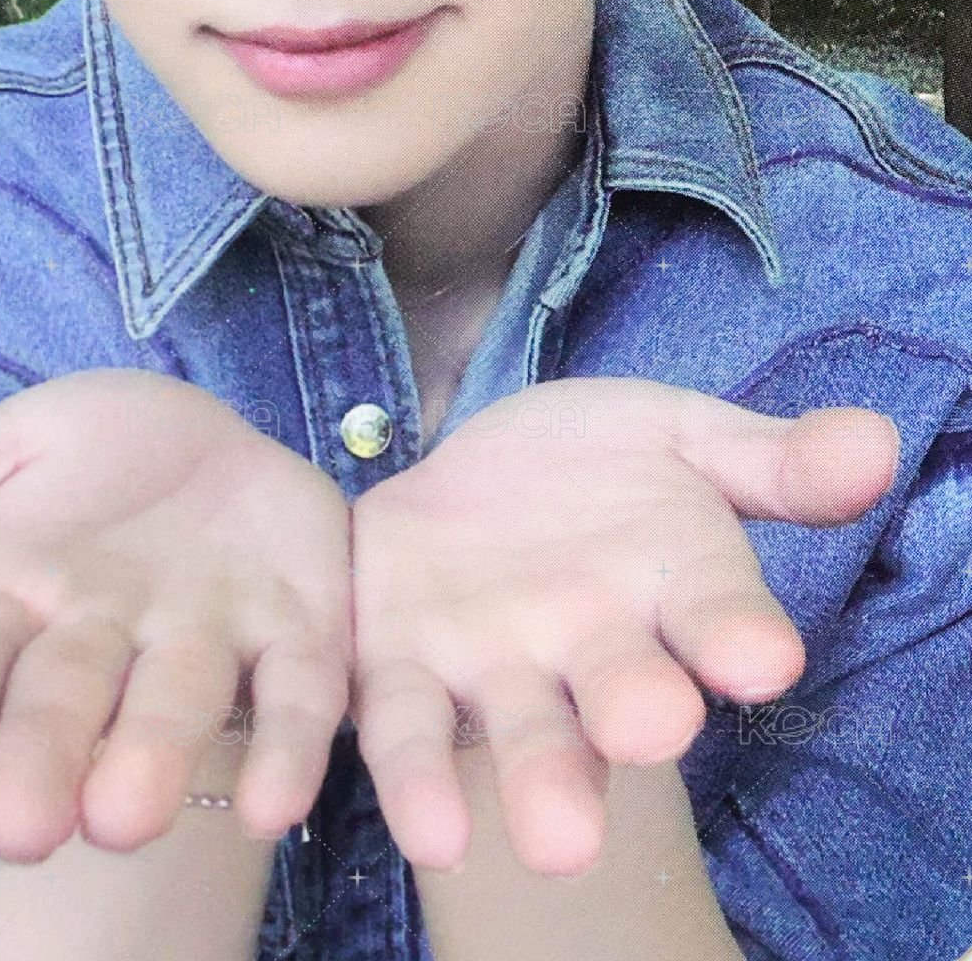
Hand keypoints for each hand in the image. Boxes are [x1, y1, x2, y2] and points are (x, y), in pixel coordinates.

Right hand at [0, 369, 350, 862]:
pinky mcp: (298, 635)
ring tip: (129, 816)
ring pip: (175, 705)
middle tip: (22, 826)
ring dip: (154, 760)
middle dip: (44, 761)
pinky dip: (287, 747)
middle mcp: (106, 641)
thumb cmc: (84, 461)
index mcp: (19, 598)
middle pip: (65, 704)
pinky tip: (277, 801)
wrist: (209, 447)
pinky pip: (296, 694)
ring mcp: (203, 642)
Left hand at [348, 376, 900, 875]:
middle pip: (621, 694)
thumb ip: (770, 458)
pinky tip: (429, 828)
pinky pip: (407, 727)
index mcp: (671, 589)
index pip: (718, 617)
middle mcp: (591, 647)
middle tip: (650, 732)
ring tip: (553, 838)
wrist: (471, 470)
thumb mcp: (681, 436)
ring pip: (522, 734)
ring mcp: (498, 663)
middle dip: (635, 714)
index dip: (739, 636)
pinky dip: (415, 779)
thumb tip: (873, 441)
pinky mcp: (402, 664)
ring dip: (536, 781)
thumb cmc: (600, 465)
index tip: (764, 658)